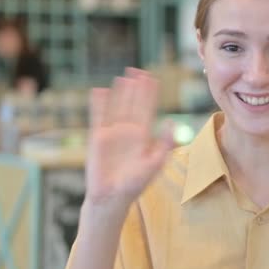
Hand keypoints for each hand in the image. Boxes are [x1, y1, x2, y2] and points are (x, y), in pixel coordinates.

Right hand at [85, 68, 173, 208]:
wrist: (112, 197)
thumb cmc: (135, 184)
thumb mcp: (154, 164)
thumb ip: (164, 144)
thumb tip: (171, 123)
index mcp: (143, 137)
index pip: (147, 109)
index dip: (150, 94)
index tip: (152, 78)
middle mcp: (128, 132)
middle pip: (133, 104)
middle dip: (136, 88)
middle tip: (138, 70)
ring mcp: (113, 133)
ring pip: (117, 107)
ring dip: (120, 93)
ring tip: (124, 76)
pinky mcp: (97, 138)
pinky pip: (98, 117)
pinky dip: (99, 104)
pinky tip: (100, 90)